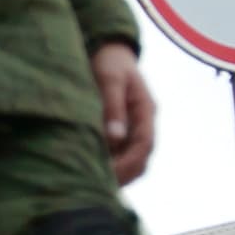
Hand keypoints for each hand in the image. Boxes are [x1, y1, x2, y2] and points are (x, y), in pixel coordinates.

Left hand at [92, 40, 156, 182]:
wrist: (107, 49)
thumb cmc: (109, 61)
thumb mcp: (110, 78)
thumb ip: (113, 106)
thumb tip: (115, 138)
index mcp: (145, 110)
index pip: (144, 145)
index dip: (129, 163)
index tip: (110, 174)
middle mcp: (142, 122)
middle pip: (140, 159)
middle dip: (123, 175)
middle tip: (97, 185)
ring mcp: (132, 127)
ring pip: (130, 159)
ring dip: (116, 172)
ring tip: (91, 181)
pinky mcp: (119, 129)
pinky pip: (118, 154)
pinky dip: (107, 164)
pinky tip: (88, 168)